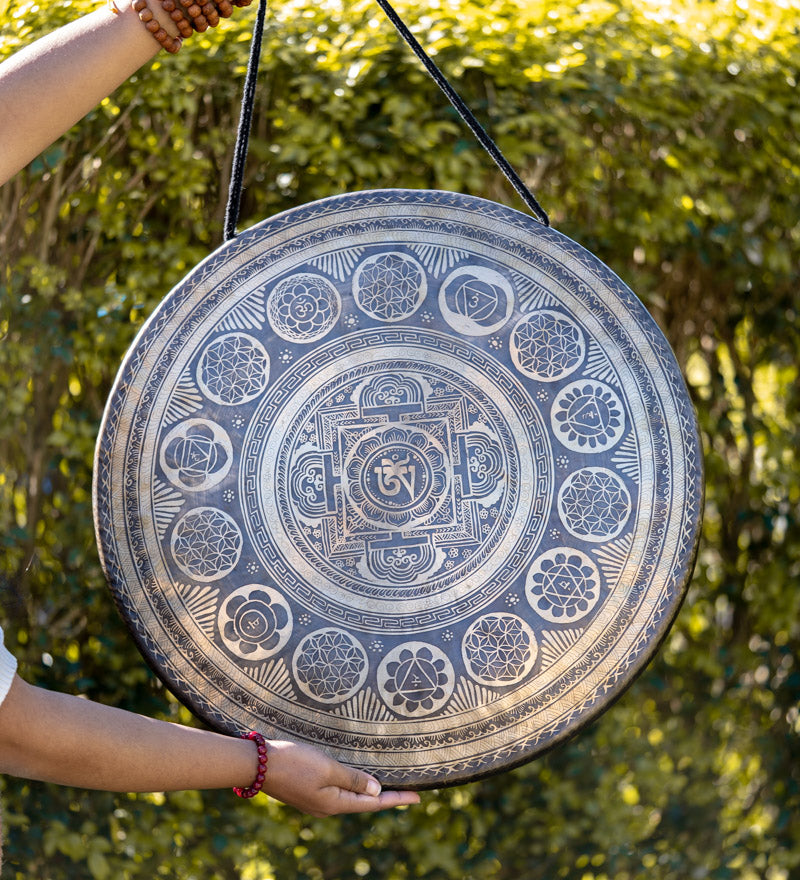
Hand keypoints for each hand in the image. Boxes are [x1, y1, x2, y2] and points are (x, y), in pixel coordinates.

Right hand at [262, 740, 420, 815]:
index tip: (417, 797)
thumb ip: (353, 779)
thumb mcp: (328, 768)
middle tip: (406, 790)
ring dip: (368, 791)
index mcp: (334, 803)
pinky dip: (351, 785)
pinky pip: (337, 790)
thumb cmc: (294, 762)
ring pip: (349, 796)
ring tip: (385, 784)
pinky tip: (355, 779)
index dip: (396, 799)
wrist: (258, 764)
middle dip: (385, 796)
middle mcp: (326, 806)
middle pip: (363, 803)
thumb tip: (376, 792)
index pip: (373, 803)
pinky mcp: (307, 791)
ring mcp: (315, 800)